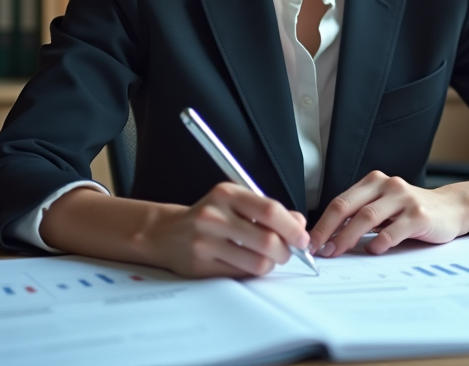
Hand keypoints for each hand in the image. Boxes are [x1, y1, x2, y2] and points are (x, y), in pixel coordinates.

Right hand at [146, 182, 309, 277]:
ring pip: (257, 262)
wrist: (167, 233)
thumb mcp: (236, 202)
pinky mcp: (200, 265)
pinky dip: (252, 273)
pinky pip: (240, 275)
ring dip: (270, 264)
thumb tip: (299, 224)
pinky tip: (248, 264)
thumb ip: (268, 210)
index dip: (292, 228)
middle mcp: (214, 216)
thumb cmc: (210, 216)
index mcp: (226, 194)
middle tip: (287, 252)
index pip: (270, 211)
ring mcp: (205, 242)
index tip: (302, 238)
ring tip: (267, 259)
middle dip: (285, 251)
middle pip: (267, 240)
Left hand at [309, 170, 468, 257]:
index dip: (322, 223)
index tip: (311, 242)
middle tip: (318, 250)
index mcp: (374, 182)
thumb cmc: (413, 211)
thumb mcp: (385, 206)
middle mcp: (388, 185)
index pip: (340, 202)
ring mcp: (404, 198)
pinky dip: (380, 242)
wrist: (452, 209)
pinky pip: (394, 229)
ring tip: (337, 252)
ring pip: (368, 217)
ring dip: (348, 237)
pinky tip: (373, 250)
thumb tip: (329, 238)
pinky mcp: (420, 215)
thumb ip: (361, 216)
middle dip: (329, 230)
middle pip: (349, 206)